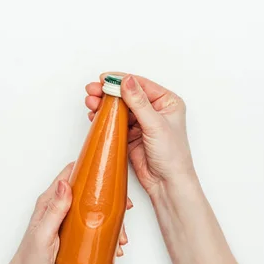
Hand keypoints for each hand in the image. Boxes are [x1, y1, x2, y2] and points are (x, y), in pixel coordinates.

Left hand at [11, 163, 130, 263]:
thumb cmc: (30, 258)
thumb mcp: (44, 233)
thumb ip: (55, 209)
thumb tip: (64, 183)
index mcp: (51, 201)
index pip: (71, 174)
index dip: (90, 169)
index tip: (108, 172)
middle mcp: (61, 206)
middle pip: (89, 192)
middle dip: (110, 198)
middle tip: (125, 208)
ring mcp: (69, 220)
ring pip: (95, 210)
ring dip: (111, 220)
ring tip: (120, 236)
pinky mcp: (75, 233)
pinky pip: (94, 226)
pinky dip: (107, 233)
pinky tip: (113, 244)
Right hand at [85, 73, 195, 196]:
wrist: (167, 183)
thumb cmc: (172, 156)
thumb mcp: (155, 124)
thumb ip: (139, 102)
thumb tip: (127, 81)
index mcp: (167, 102)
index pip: (141, 85)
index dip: (121, 81)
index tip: (104, 79)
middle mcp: (155, 110)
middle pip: (127, 95)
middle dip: (109, 92)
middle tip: (93, 90)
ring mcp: (142, 122)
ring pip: (119, 108)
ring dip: (104, 104)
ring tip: (91, 102)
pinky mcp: (131, 134)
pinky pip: (115, 121)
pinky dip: (104, 117)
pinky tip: (95, 115)